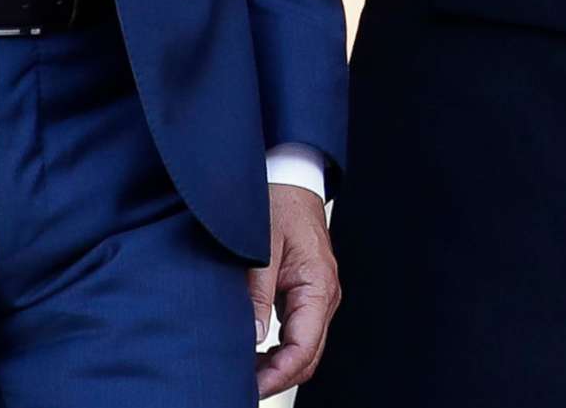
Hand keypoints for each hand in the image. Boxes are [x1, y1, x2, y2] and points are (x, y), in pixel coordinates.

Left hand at [250, 184, 339, 396]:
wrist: (291, 179)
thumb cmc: (278, 205)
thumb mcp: (263, 248)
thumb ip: (258, 294)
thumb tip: (253, 339)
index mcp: (319, 286)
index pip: (303, 348)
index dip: (277, 375)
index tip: (249, 388)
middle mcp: (325, 296)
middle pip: (308, 356)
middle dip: (278, 378)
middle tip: (240, 388)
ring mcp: (319, 297)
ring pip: (305, 348)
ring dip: (278, 366)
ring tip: (244, 375)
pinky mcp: (308, 294)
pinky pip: (300, 333)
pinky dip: (280, 351)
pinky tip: (255, 354)